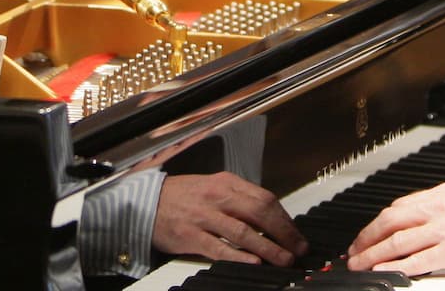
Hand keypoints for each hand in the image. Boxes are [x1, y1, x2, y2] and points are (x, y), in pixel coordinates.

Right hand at [154, 172, 307, 266]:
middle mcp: (217, 196)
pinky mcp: (190, 236)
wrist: (145, 202)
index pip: (265, 198)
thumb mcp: (213, 188)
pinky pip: (219, 247)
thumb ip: (239, 200)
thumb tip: (271, 220)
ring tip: (284, 260)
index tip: (297, 235)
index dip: (285, 219)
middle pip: (259, 212)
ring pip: (243, 231)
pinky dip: (239, 256)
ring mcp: (203, 216)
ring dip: (268, 248)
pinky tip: (254, 263)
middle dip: (284, 233)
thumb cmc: (183, 197)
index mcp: (226, 182)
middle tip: (299, 249)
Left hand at [346, 182, 444, 274]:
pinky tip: (382, 270)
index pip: (398, 207)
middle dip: (366, 237)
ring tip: (359, 264)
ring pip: (397, 241)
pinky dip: (395, 266)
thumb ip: (440, 209)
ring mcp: (444, 229)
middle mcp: (438, 209)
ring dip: (372, 254)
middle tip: (353, 251)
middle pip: (390, 221)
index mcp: (440, 195)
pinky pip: (416, 260)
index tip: (366, 234)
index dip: (376, 223)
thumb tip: (416, 219)